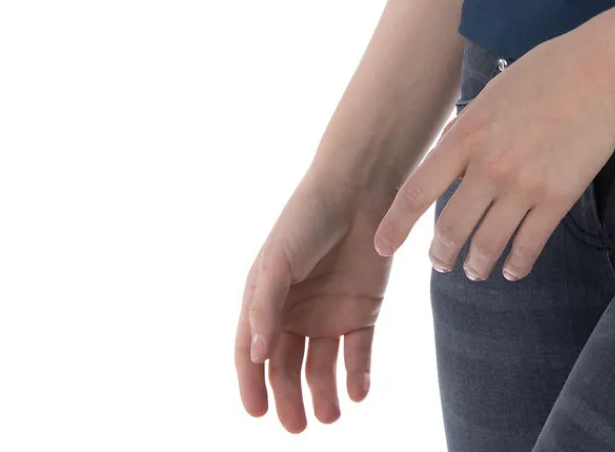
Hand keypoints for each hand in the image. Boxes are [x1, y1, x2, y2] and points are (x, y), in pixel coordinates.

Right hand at [235, 176, 396, 429]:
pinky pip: (358, 352)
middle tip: (295, 426)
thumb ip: (265, 307)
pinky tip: (358, 391)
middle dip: (289, 398)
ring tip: (330, 416)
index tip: (257, 413)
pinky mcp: (363, 310)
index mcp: (266, 302)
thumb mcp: (278, 262)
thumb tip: (254, 356)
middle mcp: (295, 314)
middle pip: (287, 367)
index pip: (252, 353)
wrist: (359, 188)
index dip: (251, 385)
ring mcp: (329, 314)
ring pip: (322, 367)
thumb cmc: (308, 218)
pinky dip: (358, 374)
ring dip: (324, 394)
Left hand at [373, 31, 614, 280]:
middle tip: (440, 262)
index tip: (382, 246)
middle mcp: (489, 166)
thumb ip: (467, 128)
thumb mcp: (493, 92)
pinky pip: (529, 245)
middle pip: (451, 229)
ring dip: (476, 265)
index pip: (417, 192)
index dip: (395, 225)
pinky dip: (517, 264)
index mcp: (468, 134)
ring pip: (487, 244)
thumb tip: (446, 152)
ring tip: (475, 271)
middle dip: (441, 254)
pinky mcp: (557, 197)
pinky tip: (513, 269)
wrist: (603, 70)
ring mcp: (524, 185)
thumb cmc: (549, 70)